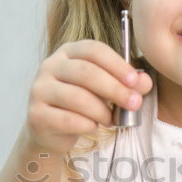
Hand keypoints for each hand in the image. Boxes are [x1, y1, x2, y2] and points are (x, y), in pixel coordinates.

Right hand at [24, 40, 152, 153]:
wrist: (50, 131)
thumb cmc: (81, 104)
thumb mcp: (105, 89)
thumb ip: (127, 83)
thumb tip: (145, 82)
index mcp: (67, 52)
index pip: (93, 49)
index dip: (117, 64)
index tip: (135, 81)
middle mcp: (49, 66)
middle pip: (86, 72)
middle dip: (115, 89)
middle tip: (133, 103)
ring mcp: (39, 89)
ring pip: (77, 98)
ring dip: (102, 111)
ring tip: (111, 119)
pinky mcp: (36, 114)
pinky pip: (68, 120)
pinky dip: (87, 125)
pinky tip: (93, 127)